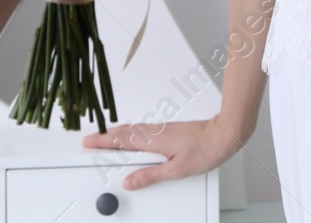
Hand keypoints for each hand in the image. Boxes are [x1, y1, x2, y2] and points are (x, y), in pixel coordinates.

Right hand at [80, 116, 242, 189]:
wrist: (223, 134)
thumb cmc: (204, 150)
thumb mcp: (176, 170)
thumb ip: (150, 175)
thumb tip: (130, 181)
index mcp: (153, 141)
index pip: (121, 141)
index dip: (102, 141)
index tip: (88, 142)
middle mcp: (155, 131)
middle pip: (123, 132)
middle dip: (105, 136)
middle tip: (90, 140)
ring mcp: (161, 128)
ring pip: (132, 129)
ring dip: (116, 133)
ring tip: (105, 138)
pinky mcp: (167, 129)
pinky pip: (141, 128)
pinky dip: (129, 131)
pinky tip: (132, 136)